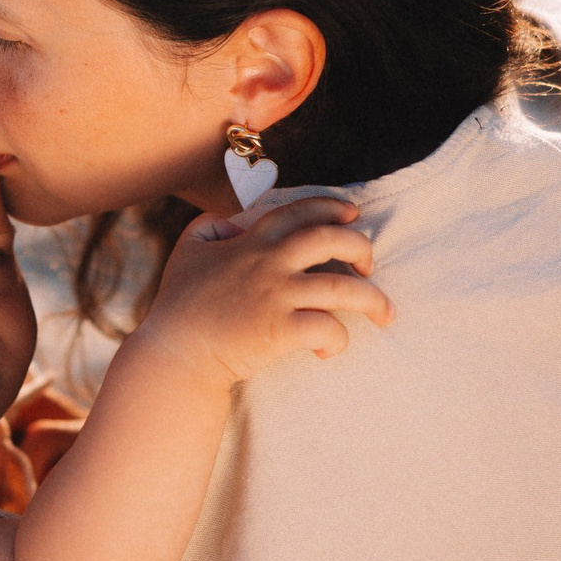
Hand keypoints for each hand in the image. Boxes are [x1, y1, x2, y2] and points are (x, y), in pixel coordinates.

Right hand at [125, 196, 391, 388]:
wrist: (175, 353)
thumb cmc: (179, 305)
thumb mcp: (188, 250)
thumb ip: (211, 225)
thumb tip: (235, 222)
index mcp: (252, 241)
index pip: (300, 211)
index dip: (332, 207)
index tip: (352, 214)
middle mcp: (269, 263)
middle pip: (332, 240)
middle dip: (362, 247)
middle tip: (370, 265)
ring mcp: (277, 297)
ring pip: (343, 289)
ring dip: (373, 300)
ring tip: (385, 313)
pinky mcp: (281, 332)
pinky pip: (329, 329)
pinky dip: (338, 340)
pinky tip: (328, 351)